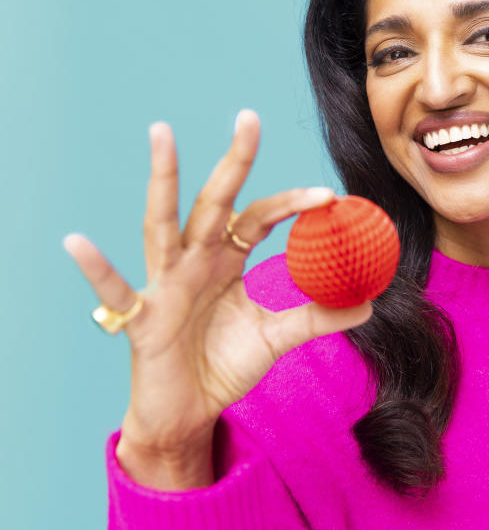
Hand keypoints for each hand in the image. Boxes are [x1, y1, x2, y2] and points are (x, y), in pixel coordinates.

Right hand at [64, 109, 373, 485]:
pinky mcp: (141, 318)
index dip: (291, 203)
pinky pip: (115, 291)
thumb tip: (369, 304)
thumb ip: (319, 317)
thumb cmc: (224, 365)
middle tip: (250, 115)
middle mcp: (194, 261)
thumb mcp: (277, 338)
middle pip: (216, 201)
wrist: (188, 413)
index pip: (259, 217)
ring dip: (163, 179)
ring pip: (162, 222)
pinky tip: (78, 242)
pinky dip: (96, 267)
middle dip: (233, 161)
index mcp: (226, 260)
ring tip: (162, 133)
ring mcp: (164, 284)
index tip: (328, 194)